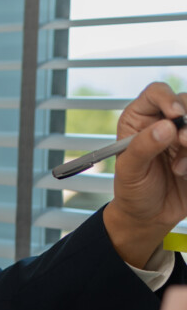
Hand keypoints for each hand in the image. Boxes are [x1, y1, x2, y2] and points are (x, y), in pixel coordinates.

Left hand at [103, 81, 186, 267]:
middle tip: (184, 143)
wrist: (149, 216)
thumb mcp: (130, 171)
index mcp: (139, 119)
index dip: (168, 98)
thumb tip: (165, 127)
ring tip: (179, 170)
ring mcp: (183, 135)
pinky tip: (186, 175)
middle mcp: (163, 121)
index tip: (175, 116)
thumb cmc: (132, 191)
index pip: (157, 92)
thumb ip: (143, 147)